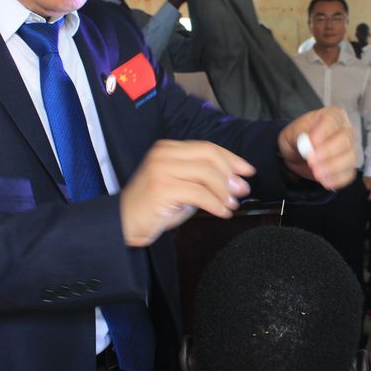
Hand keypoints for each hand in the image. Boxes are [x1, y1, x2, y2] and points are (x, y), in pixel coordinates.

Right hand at [120, 140, 254, 246]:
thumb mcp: (181, 186)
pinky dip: (215, 204)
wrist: (123, 223)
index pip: (207, 147)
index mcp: (168, 148)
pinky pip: (199, 194)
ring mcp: (161, 169)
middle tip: (242, 190)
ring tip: (231, 204)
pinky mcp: (162, 188)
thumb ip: (202, 179)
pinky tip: (222, 212)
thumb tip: (234, 181)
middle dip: (230, 173)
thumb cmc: (154, 207)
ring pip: (206, 174)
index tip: (247, 171)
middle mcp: (163, 153)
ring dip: (224, 191)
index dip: (231, 158)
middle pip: (209, 156)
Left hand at [278, 107, 356, 190]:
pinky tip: (325, 181)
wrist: (297, 152)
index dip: (323, 132)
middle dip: (328, 152)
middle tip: (311, 161)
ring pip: (350, 158)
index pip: (332, 121)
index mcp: (332, 115)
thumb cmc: (297, 137)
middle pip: (345, 140)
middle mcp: (345, 130)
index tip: (312, 142)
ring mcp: (350, 148)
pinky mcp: (348, 166)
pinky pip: (349, 173)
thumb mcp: (292, 132)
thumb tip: (310, 144)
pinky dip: (337, 179)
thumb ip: (300, 135)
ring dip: (333, 168)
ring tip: (316, 173)